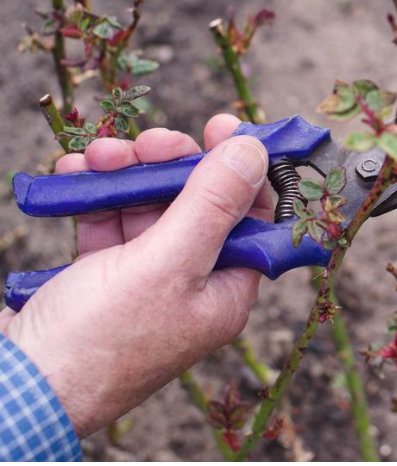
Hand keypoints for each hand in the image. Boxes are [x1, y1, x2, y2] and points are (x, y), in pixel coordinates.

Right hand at [0, 115, 271, 436]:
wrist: (15, 386)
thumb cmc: (99, 338)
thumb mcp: (167, 263)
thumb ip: (212, 204)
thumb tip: (254, 152)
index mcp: (226, 290)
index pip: (252, 217)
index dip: (240, 169)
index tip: (221, 127)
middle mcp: (193, 285)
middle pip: (199, 205)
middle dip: (172, 165)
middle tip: (149, 140)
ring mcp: (146, 282)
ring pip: (150, 207)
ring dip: (127, 174)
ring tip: (99, 156)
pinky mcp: (102, 277)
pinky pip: (109, 223)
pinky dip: (95, 196)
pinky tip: (76, 174)